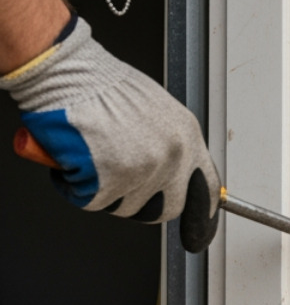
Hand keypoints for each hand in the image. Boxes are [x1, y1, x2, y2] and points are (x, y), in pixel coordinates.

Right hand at [2, 17, 220, 223]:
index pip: (206, 190)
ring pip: (124, 206)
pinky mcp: (109, 182)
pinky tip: (70, 159)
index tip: (198, 230)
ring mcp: (142, 172)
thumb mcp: (156, 111)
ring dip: (103, 191)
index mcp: (187, 138)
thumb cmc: (102, 85)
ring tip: (90, 157)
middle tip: (117, 184)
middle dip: (140, 204)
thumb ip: (168, 144)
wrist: (68, 73)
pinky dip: (73, 186)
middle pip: (165, 209)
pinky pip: (91, 201)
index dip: (200, 214)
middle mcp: (171, 158)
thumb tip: (170, 171)